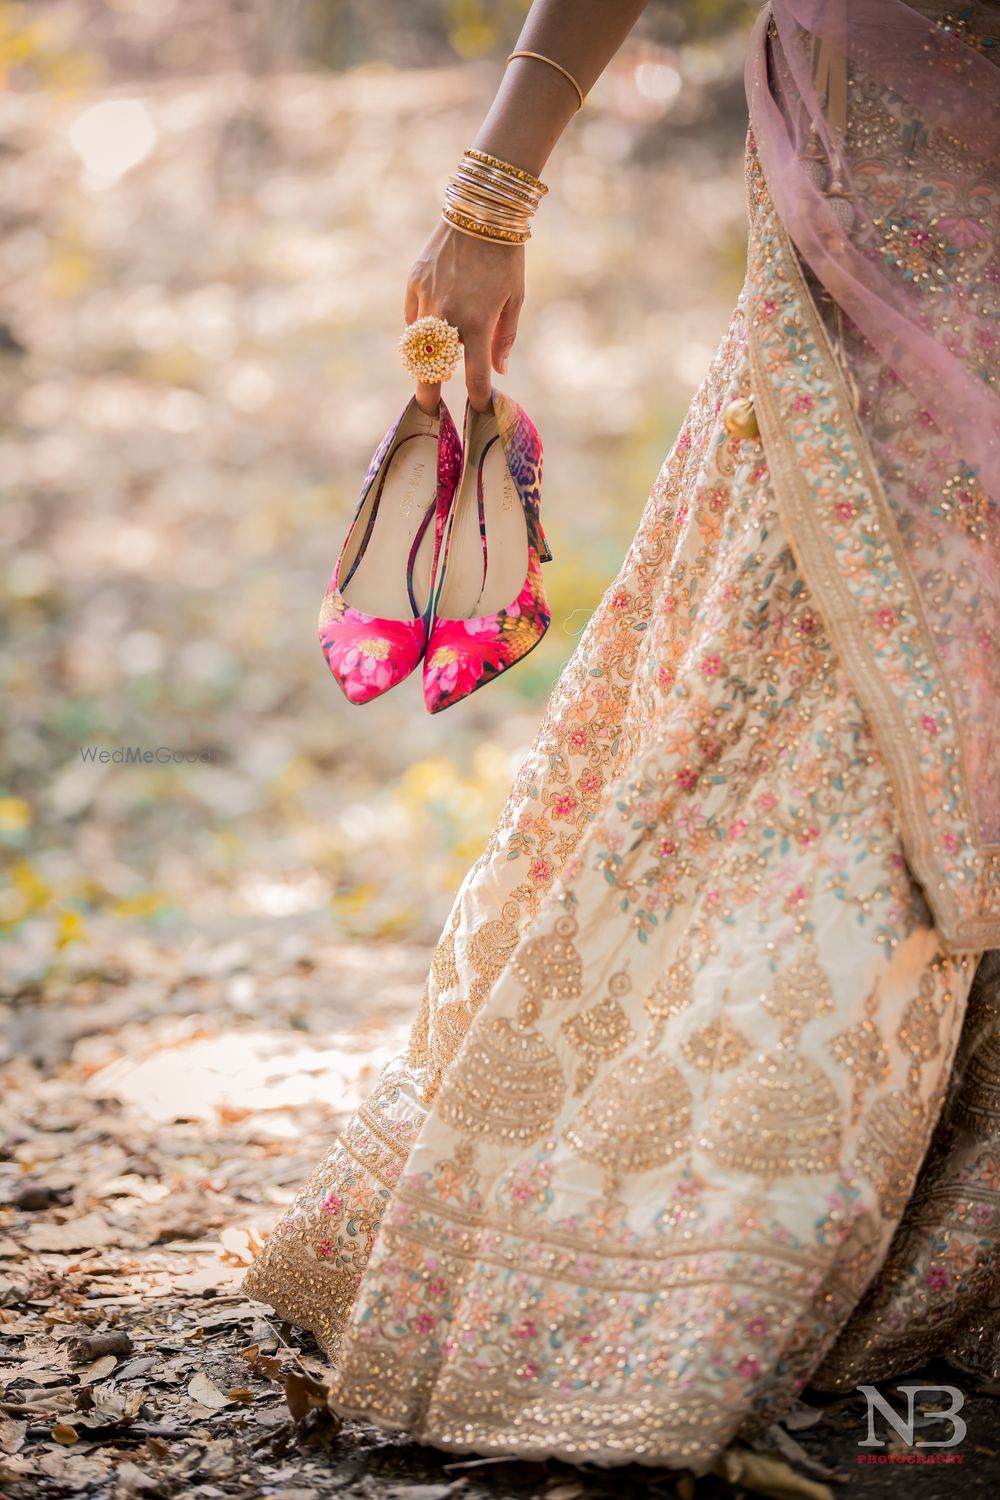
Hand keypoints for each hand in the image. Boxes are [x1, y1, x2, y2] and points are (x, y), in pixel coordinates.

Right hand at [404, 218, 524, 415]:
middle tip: (430, 410)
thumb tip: (498, 372)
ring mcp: (426, 301)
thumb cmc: (506, 257)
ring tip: (433, 370)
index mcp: (477, 325)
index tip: (481, 409)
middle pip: (432, 373)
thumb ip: (504, 339)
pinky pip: (412, 317)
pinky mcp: (414, 283)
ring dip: (425, 361)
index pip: (474, 378)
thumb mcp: (515, 299)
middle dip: (430, 397)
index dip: (479, 399)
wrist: (481, 210)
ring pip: (418, 345)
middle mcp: (447, 318)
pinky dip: (420, 328)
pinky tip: (430, 329)